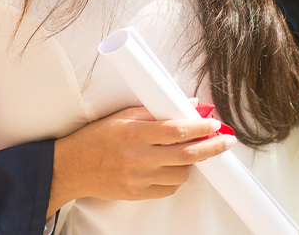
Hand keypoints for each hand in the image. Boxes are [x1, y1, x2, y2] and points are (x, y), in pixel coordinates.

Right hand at [48, 106, 235, 213]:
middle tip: (225, 141)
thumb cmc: (97, 137)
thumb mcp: (123, 116)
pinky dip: (176, 177)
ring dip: (192, 163)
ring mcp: (138, 179)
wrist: (72, 167)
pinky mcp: (137, 194)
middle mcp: (137, 157)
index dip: (200, 127)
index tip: (214, 124)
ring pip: (181, 174)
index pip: (176, 130)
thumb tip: (188, 104)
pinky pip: (169, 189)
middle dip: (211, 147)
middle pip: (186, 155)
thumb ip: (155, 110)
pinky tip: (173, 167)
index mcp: (134, 133)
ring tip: (190, 152)